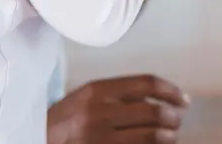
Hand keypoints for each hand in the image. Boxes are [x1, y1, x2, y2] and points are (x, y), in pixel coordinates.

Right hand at [47, 74, 188, 143]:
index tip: (184, 99)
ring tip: (171, 135)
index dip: (172, 91)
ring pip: (153, 136)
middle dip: (174, 117)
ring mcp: (101, 138)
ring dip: (169, 136)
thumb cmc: (66, 120)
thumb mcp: (86, 97)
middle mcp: (100, 113)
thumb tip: (161, 97)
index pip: (147, 83)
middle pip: (155, 111)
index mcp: (97, 90)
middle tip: (177, 120)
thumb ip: (119, 94)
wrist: (38, 140)